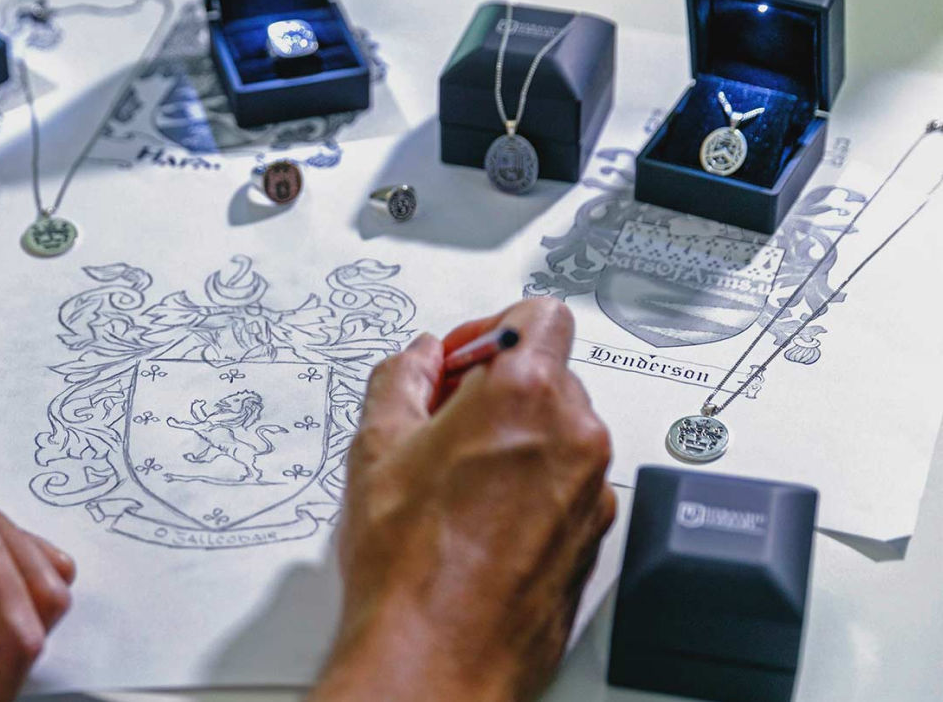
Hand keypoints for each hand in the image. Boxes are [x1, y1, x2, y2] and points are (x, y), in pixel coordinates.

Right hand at [311, 299, 614, 701]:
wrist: (437, 656)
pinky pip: (568, 482)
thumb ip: (400, 380)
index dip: (490, 329)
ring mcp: (591, 488)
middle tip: (441, 418)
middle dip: (496, 387)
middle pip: (549, 374)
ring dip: (515, 437)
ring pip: (560, 431)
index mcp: (525, 394)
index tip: (460, 359)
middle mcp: (575, 435)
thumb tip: (414, 362)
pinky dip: (532, 484)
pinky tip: (479, 516)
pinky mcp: (594, 534)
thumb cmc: (410, 566)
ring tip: (453, 477)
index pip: (538, 316)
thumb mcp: (377, 446)